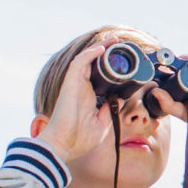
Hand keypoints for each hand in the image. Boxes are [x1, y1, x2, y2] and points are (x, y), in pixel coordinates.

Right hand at [34, 43, 115, 165]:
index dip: (110, 67)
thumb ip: (108, 111)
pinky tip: (102, 49)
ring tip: (114, 41)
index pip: (99, 76)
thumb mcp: (101, 126)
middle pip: (93, 64)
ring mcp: (75, 85)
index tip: (124, 61)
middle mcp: (81, 89)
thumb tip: (118, 99)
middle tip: (120, 44)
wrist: (63, 146)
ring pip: (87, 59)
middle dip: (106, 52)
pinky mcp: (69, 84)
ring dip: (100, 48)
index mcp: (88, 98)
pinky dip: (90, 54)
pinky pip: (79, 63)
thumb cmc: (78, 140)